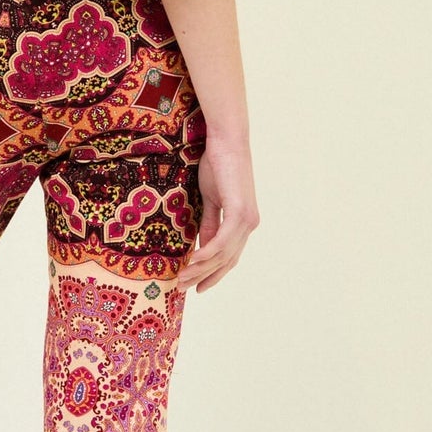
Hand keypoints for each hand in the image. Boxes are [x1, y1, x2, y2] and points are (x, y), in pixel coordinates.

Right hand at [178, 128, 259, 292]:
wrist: (226, 142)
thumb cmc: (217, 164)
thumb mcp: (210, 200)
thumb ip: (208, 224)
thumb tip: (202, 248)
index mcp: (244, 222)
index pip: (229, 256)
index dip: (213, 273)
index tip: (197, 287)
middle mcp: (249, 224)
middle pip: (227, 261)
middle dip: (204, 277)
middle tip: (183, 289)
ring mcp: (247, 220)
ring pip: (223, 255)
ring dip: (201, 269)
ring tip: (181, 279)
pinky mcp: (240, 213)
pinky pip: (222, 242)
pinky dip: (207, 254)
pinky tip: (192, 262)